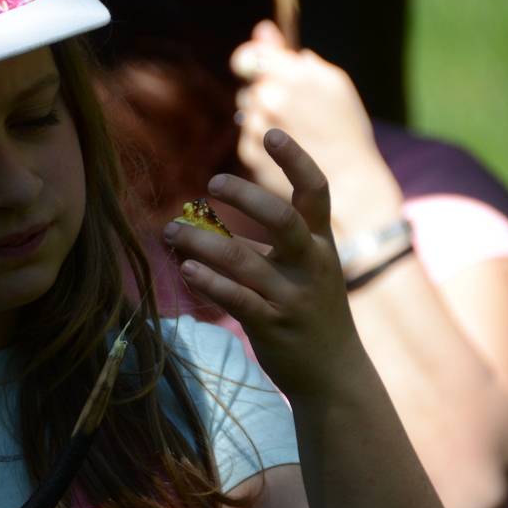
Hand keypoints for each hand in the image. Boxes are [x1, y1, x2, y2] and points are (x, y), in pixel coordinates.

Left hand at [161, 129, 361, 396]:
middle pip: (284, 219)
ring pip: (245, 262)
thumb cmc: (309, 311)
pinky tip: (187, 269)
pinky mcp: (275, 326)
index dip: (296, 159)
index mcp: (319, 243)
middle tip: (212, 183)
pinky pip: (238, 300)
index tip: (271, 132)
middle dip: (247, 197)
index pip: (316, 191)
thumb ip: (264, 244)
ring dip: (203, 242)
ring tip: (171, 232)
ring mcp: (293, 297)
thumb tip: (204, 221)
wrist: (336, 375)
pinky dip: (210, 282)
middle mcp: (311, 264)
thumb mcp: (301, 270)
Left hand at [230, 21, 402, 238]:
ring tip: (295, 130)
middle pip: (250, 83)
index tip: (258, 65)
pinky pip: (247, 134)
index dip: (252, 58)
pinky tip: (286, 148)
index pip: (251, 56)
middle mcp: (270, 100)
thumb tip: (263, 30)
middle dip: (266, 89)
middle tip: (296, 108)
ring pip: (247, 109)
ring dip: (262, 113)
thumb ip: (291, 55)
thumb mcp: (332, 83)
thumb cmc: (345, 128)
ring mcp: (256, 127)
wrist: (348, 183)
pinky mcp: (248, 153)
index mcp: (293, 76)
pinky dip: (261, 137)